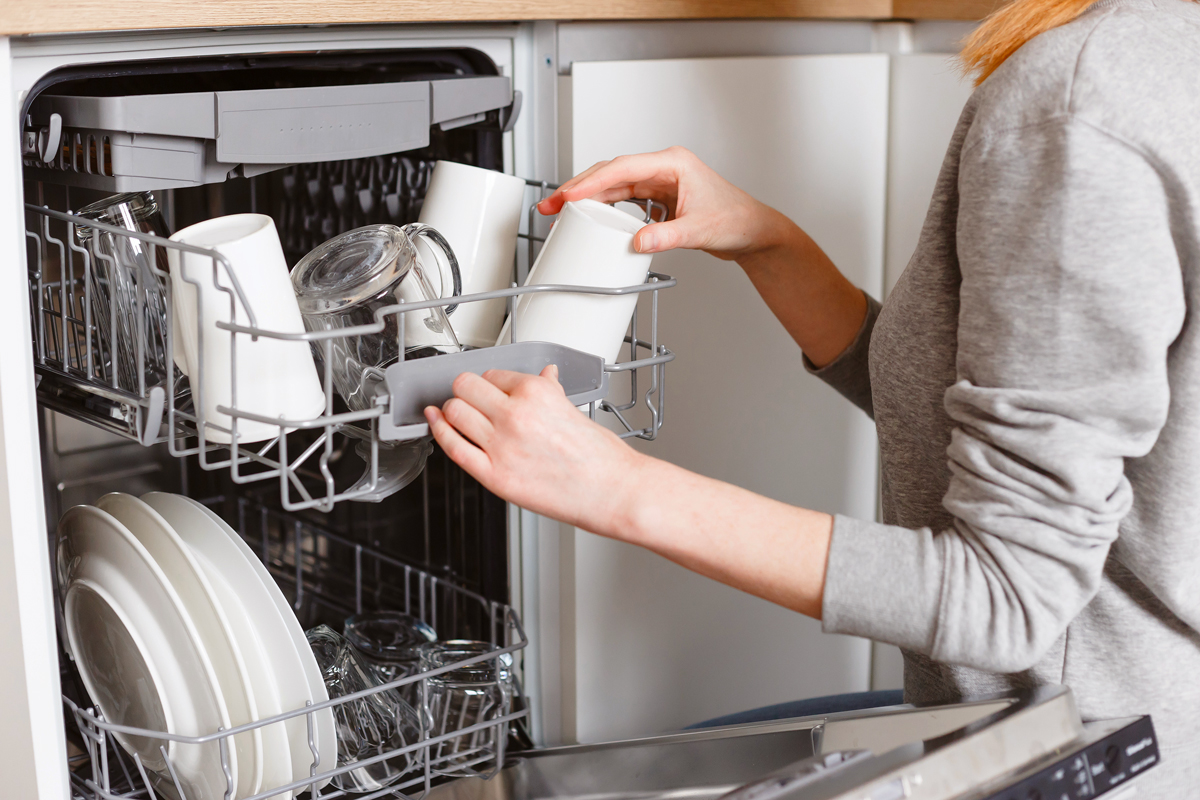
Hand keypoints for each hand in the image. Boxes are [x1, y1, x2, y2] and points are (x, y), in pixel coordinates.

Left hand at [424, 366, 643, 534]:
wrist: (613, 490)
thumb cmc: (601, 456)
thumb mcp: (574, 409)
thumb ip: (550, 390)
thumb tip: (544, 375)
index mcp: (535, 391)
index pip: (493, 374)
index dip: (490, 382)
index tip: (490, 388)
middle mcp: (514, 413)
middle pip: (465, 386)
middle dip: (466, 390)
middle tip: (471, 398)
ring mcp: (501, 444)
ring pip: (454, 412)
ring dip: (453, 410)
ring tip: (460, 415)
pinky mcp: (494, 475)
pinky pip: (454, 447)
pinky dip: (440, 432)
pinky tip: (436, 423)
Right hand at [537, 146, 790, 260]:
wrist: (752, 231)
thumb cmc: (736, 220)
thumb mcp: (700, 230)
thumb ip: (667, 236)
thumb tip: (637, 241)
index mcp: (673, 163)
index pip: (623, 169)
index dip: (591, 182)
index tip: (568, 195)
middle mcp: (664, 168)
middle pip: (611, 174)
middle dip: (579, 188)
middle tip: (552, 205)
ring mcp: (660, 182)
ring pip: (614, 186)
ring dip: (588, 199)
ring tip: (561, 212)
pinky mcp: (659, 198)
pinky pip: (624, 200)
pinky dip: (605, 209)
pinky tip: (591, 218)